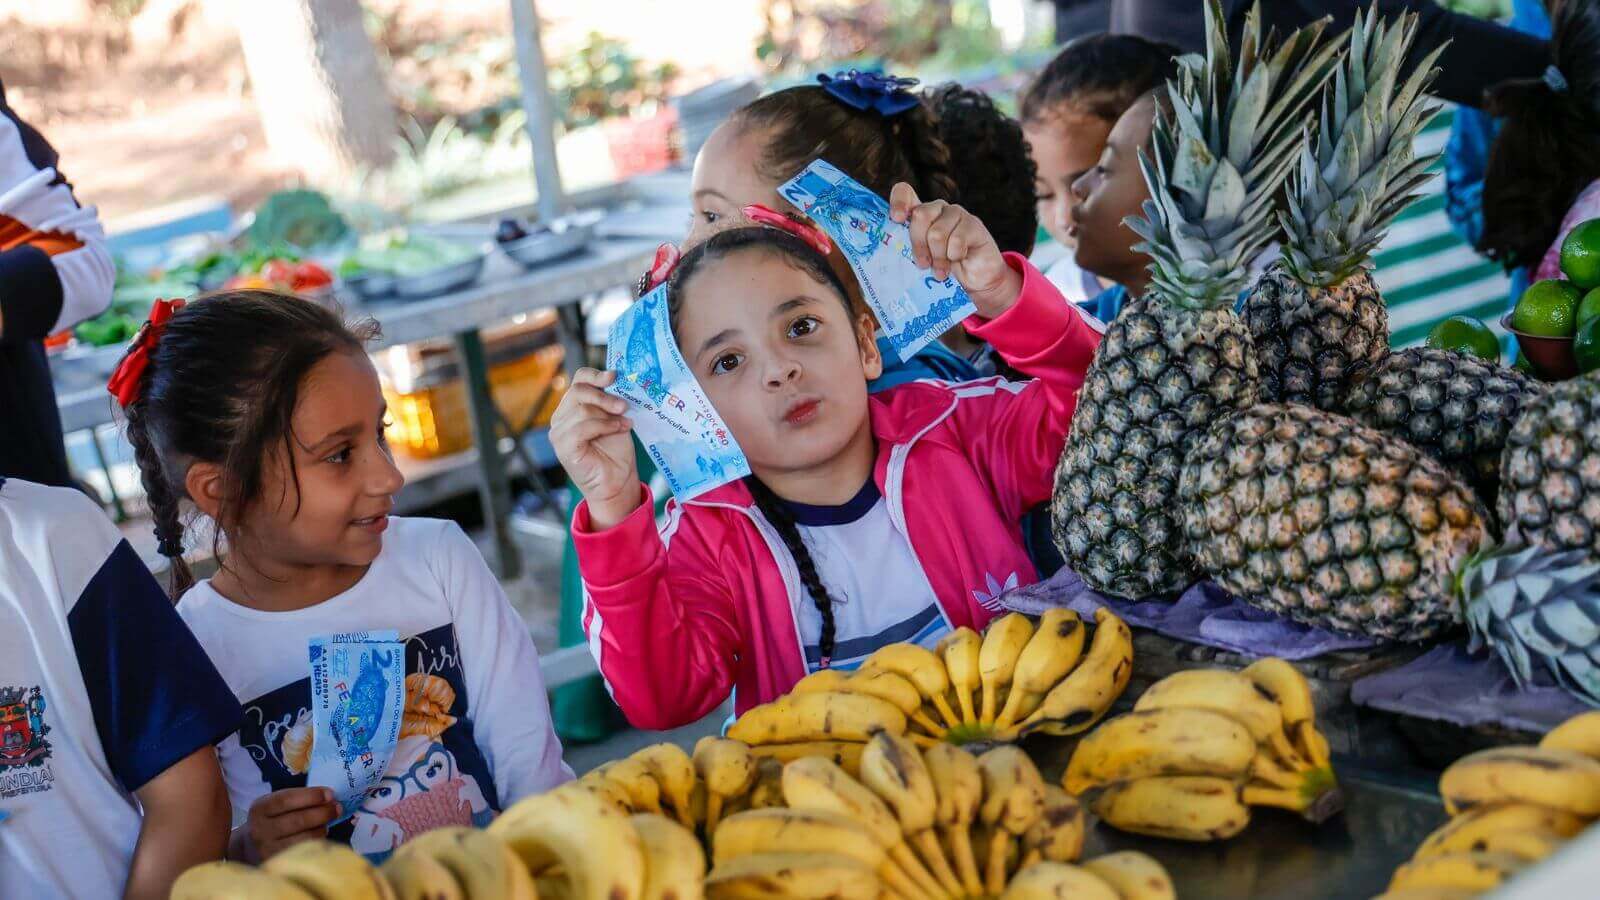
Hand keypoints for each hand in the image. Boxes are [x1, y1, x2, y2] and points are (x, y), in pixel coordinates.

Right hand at [245, 787, 337, 861]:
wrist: (250, 848)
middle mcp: (260, 830)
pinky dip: (318, 841)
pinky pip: (305, 851)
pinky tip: (321, 835)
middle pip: (298, 819)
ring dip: (322, 827)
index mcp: (260, 808)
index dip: (311, 795)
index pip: (287, 799)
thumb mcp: (275, 806)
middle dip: (323, 812)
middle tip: (337, 808)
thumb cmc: (272, 820)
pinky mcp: (278, 864)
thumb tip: (330, 798)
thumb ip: (297, 799)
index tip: (330, 794)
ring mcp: (267, 850)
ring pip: (304, 837)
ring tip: (328, 822)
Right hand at [550, 368, 641, 529]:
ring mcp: (559, 433)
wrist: (617, 481)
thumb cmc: (616, 451)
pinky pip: (582, 427)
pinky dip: (605, 425)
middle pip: (578, 391)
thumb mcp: (615, 418)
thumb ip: (610, 400)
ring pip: (582, 409)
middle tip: (623, 405)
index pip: (578, 380)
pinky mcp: (563, 447)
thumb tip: (616, 378)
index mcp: (572, 407)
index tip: (614, 376)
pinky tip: (619, 429)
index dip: (595, 375)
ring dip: (608, 414)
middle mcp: (561, 418)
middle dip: (604, 396)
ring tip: (624, 422)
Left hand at [890, 182, 1022, 318]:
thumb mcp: (920, 261)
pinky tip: (959, 260)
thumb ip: (906, 252)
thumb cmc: (943, 270)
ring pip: (937, 233)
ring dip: (938, 258)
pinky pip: (957, 240)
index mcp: (919, 214)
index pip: (905, 192)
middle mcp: (937, 209)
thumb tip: (887, 257)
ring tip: (941, 271)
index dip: (898, 202)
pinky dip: (954, 256)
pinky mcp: (974, 224)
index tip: (896, 219)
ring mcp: (956, 214)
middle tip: (923, 265)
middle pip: (920, 215)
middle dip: (919, 245)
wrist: (975, 281)